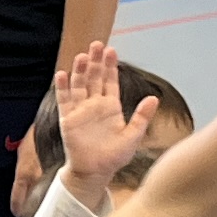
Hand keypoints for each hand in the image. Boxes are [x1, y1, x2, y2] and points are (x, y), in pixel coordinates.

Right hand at [49, 40, 162, 193]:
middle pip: (94, 78)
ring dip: (79, 70)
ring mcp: (80, 111)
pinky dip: (62, 87)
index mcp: (110, 107)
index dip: (110, 66)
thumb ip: (142, 117)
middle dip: (95, 61)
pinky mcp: (68, 120)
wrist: (95, 172)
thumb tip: (154, 98)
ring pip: (79, 85)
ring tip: (82, 56)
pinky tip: (62, 74)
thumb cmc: (114, 156)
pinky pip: (64, 100)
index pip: (110, 81)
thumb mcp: (133, 136)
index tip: (111, 51)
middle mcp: (94, 105)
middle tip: (96, 45)